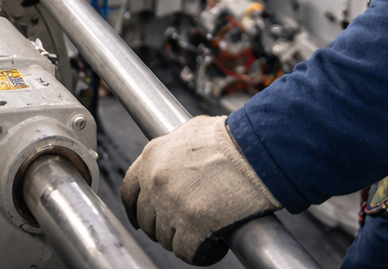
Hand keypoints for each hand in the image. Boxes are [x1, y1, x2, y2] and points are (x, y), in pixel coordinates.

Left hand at [120, 115, 280, 264]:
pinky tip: (215, 247)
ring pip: (166, 239)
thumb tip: (172, 163)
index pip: (129, 192)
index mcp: (152, 157)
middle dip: (163, 227)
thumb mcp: (191, 133)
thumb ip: (172, 151)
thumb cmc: (233, 138)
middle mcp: (156, 181)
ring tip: (204, 234)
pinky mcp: (193, 225)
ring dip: (183, 240)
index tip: (143, 219)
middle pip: (148, 219)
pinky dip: (201, 254)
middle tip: (182, 227)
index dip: (136, 209)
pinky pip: (187, 252)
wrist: (257, 150)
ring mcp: (172, 205)